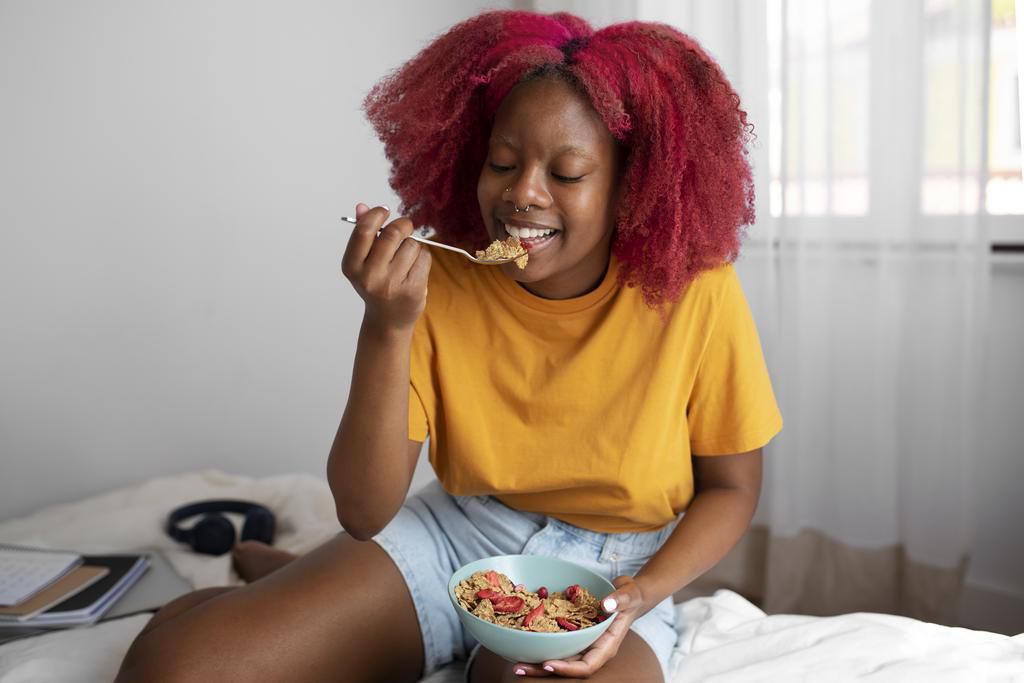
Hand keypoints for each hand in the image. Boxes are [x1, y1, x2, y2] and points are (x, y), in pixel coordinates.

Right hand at [341, 202, 430, 331]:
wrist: (388, 320)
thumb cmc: (376, 285)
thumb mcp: (363, 262)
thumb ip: (363, 234)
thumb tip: (363, 206)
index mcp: (352, 266)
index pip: (364, 231)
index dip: (377, 214)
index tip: (384, 211)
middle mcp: (369, 276)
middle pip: (392, 234)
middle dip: (403, 225)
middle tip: (405, 228)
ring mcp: (392, 284)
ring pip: (411, 245)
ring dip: (413, 246)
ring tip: (406, 259)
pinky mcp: (412, 290)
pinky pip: (424, 258)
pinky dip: (422, 259)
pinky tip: (414, 270)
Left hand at [511, 575, 648, 677]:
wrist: (627, 594)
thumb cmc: (631, 596)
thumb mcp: (629, 595)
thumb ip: (620, 599)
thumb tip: (606, 605)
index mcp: (606, 647)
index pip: (586, 666)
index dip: (567, 669)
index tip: (548, 665)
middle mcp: (591, 649)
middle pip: (567, 667)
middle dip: (543, 670)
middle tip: (519, 668)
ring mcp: (581, 643)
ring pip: (558, 657)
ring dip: (537, 661)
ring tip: (515, 662)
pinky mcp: (573, 633)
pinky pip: (557, 642)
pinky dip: (541, 642)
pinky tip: (522, 638)